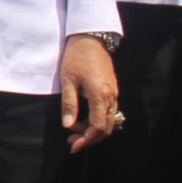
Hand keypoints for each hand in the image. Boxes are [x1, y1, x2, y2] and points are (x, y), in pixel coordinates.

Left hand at [59, 35, 121, 152]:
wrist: (91, 37)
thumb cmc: (77, 57)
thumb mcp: (68, 80)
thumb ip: (69, 104)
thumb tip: (68, 125)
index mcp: (100, 96)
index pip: (97, 127)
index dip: (86, 139)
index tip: (73, 145)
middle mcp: (111, 97)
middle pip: (106, 128)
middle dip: (90, 138)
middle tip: (72, 141)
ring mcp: (113, 93)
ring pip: (109, 121)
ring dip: (94, 130)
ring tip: (75, 131)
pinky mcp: (112, 89)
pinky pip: (109, 112)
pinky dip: (98, 120)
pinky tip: (84, 119)